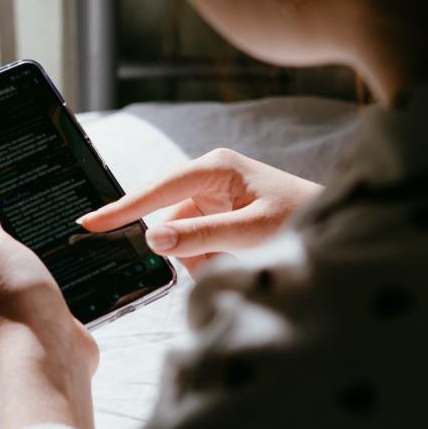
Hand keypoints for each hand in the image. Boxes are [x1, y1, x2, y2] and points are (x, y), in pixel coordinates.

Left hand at [0, 187, 98, 428]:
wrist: (51, 353)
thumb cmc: (16, 299)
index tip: (12, 184)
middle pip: (6, 245)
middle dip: (23, 225)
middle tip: (44, 199)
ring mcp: (24, 301)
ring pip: (35, 263)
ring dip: (48, 247)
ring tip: (66, 223)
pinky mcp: (51, 311)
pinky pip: (59, 281)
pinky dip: (68, 268)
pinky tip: (81, 254)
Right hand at [79, 148, 321, 275]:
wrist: (338, 226)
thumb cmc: (302, 219)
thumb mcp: (251, 232)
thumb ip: (201, 235)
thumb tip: (155, 238)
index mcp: (215, 167)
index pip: (157, 189)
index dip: (123, 209)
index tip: (89, 224)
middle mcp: (210, 176)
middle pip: (169, 219)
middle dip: (187, 249)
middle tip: (218, 261)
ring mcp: (214, 195)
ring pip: (182, 238)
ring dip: (202, 259)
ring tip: (239, 260)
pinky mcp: (220, 214)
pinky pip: (197, 243)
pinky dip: (211, 259)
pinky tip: (238, 259)